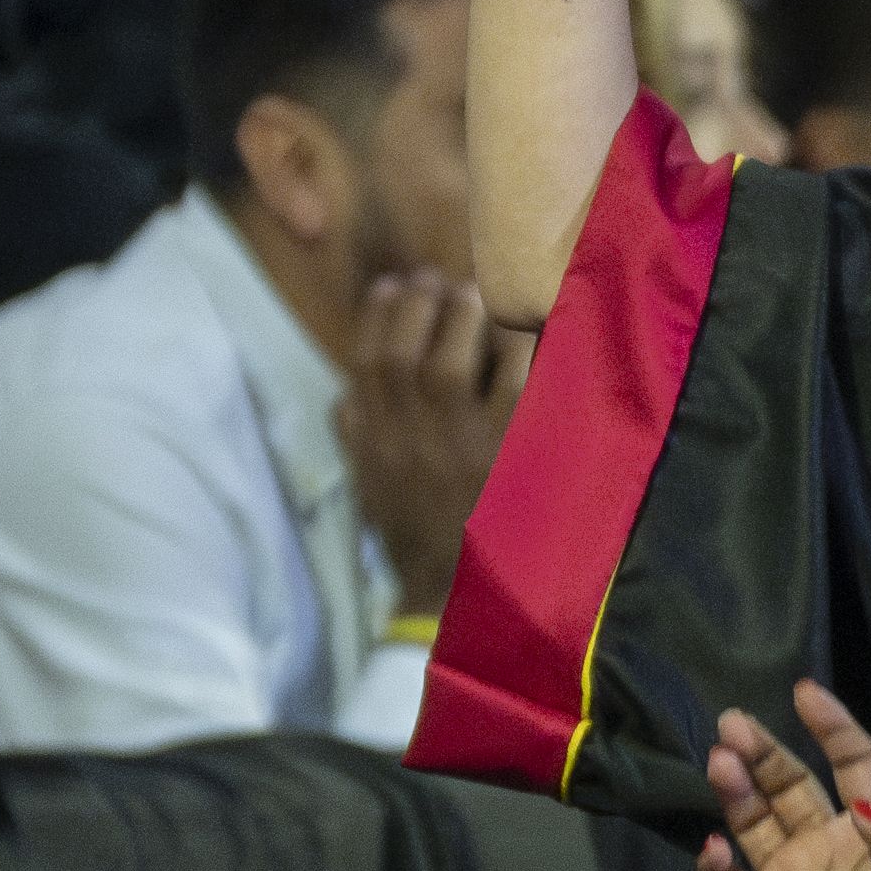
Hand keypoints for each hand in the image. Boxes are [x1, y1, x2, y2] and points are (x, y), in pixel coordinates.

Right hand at [338, 271, 528, 618]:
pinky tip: (524, 329)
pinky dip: (518, 350)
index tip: (392, 285)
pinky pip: (514, 384)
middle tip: (438, 281)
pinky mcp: (510, 451)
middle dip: (420, 306)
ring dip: (464, 318)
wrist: (457, 590)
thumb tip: (346, 392)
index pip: (365, 366)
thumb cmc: (414, 535)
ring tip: (476, 294)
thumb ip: (355, 438)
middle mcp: (410, 440)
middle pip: (406, 355)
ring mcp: (460, 445)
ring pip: (452, 362)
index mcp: (374, 445)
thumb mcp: (370, 488)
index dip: (378, 318)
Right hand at [695, 685, 870, 870]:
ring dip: (736, 791)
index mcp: (870, 836)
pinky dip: (714, 862)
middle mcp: (822, 848)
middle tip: (732, 723)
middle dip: (763, 752)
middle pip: (789, 785)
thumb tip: (867, 801)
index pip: (853, 766)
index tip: (806, 692)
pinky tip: (714, 846)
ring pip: (752, 822)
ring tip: (719, 761)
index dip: (833, 728)